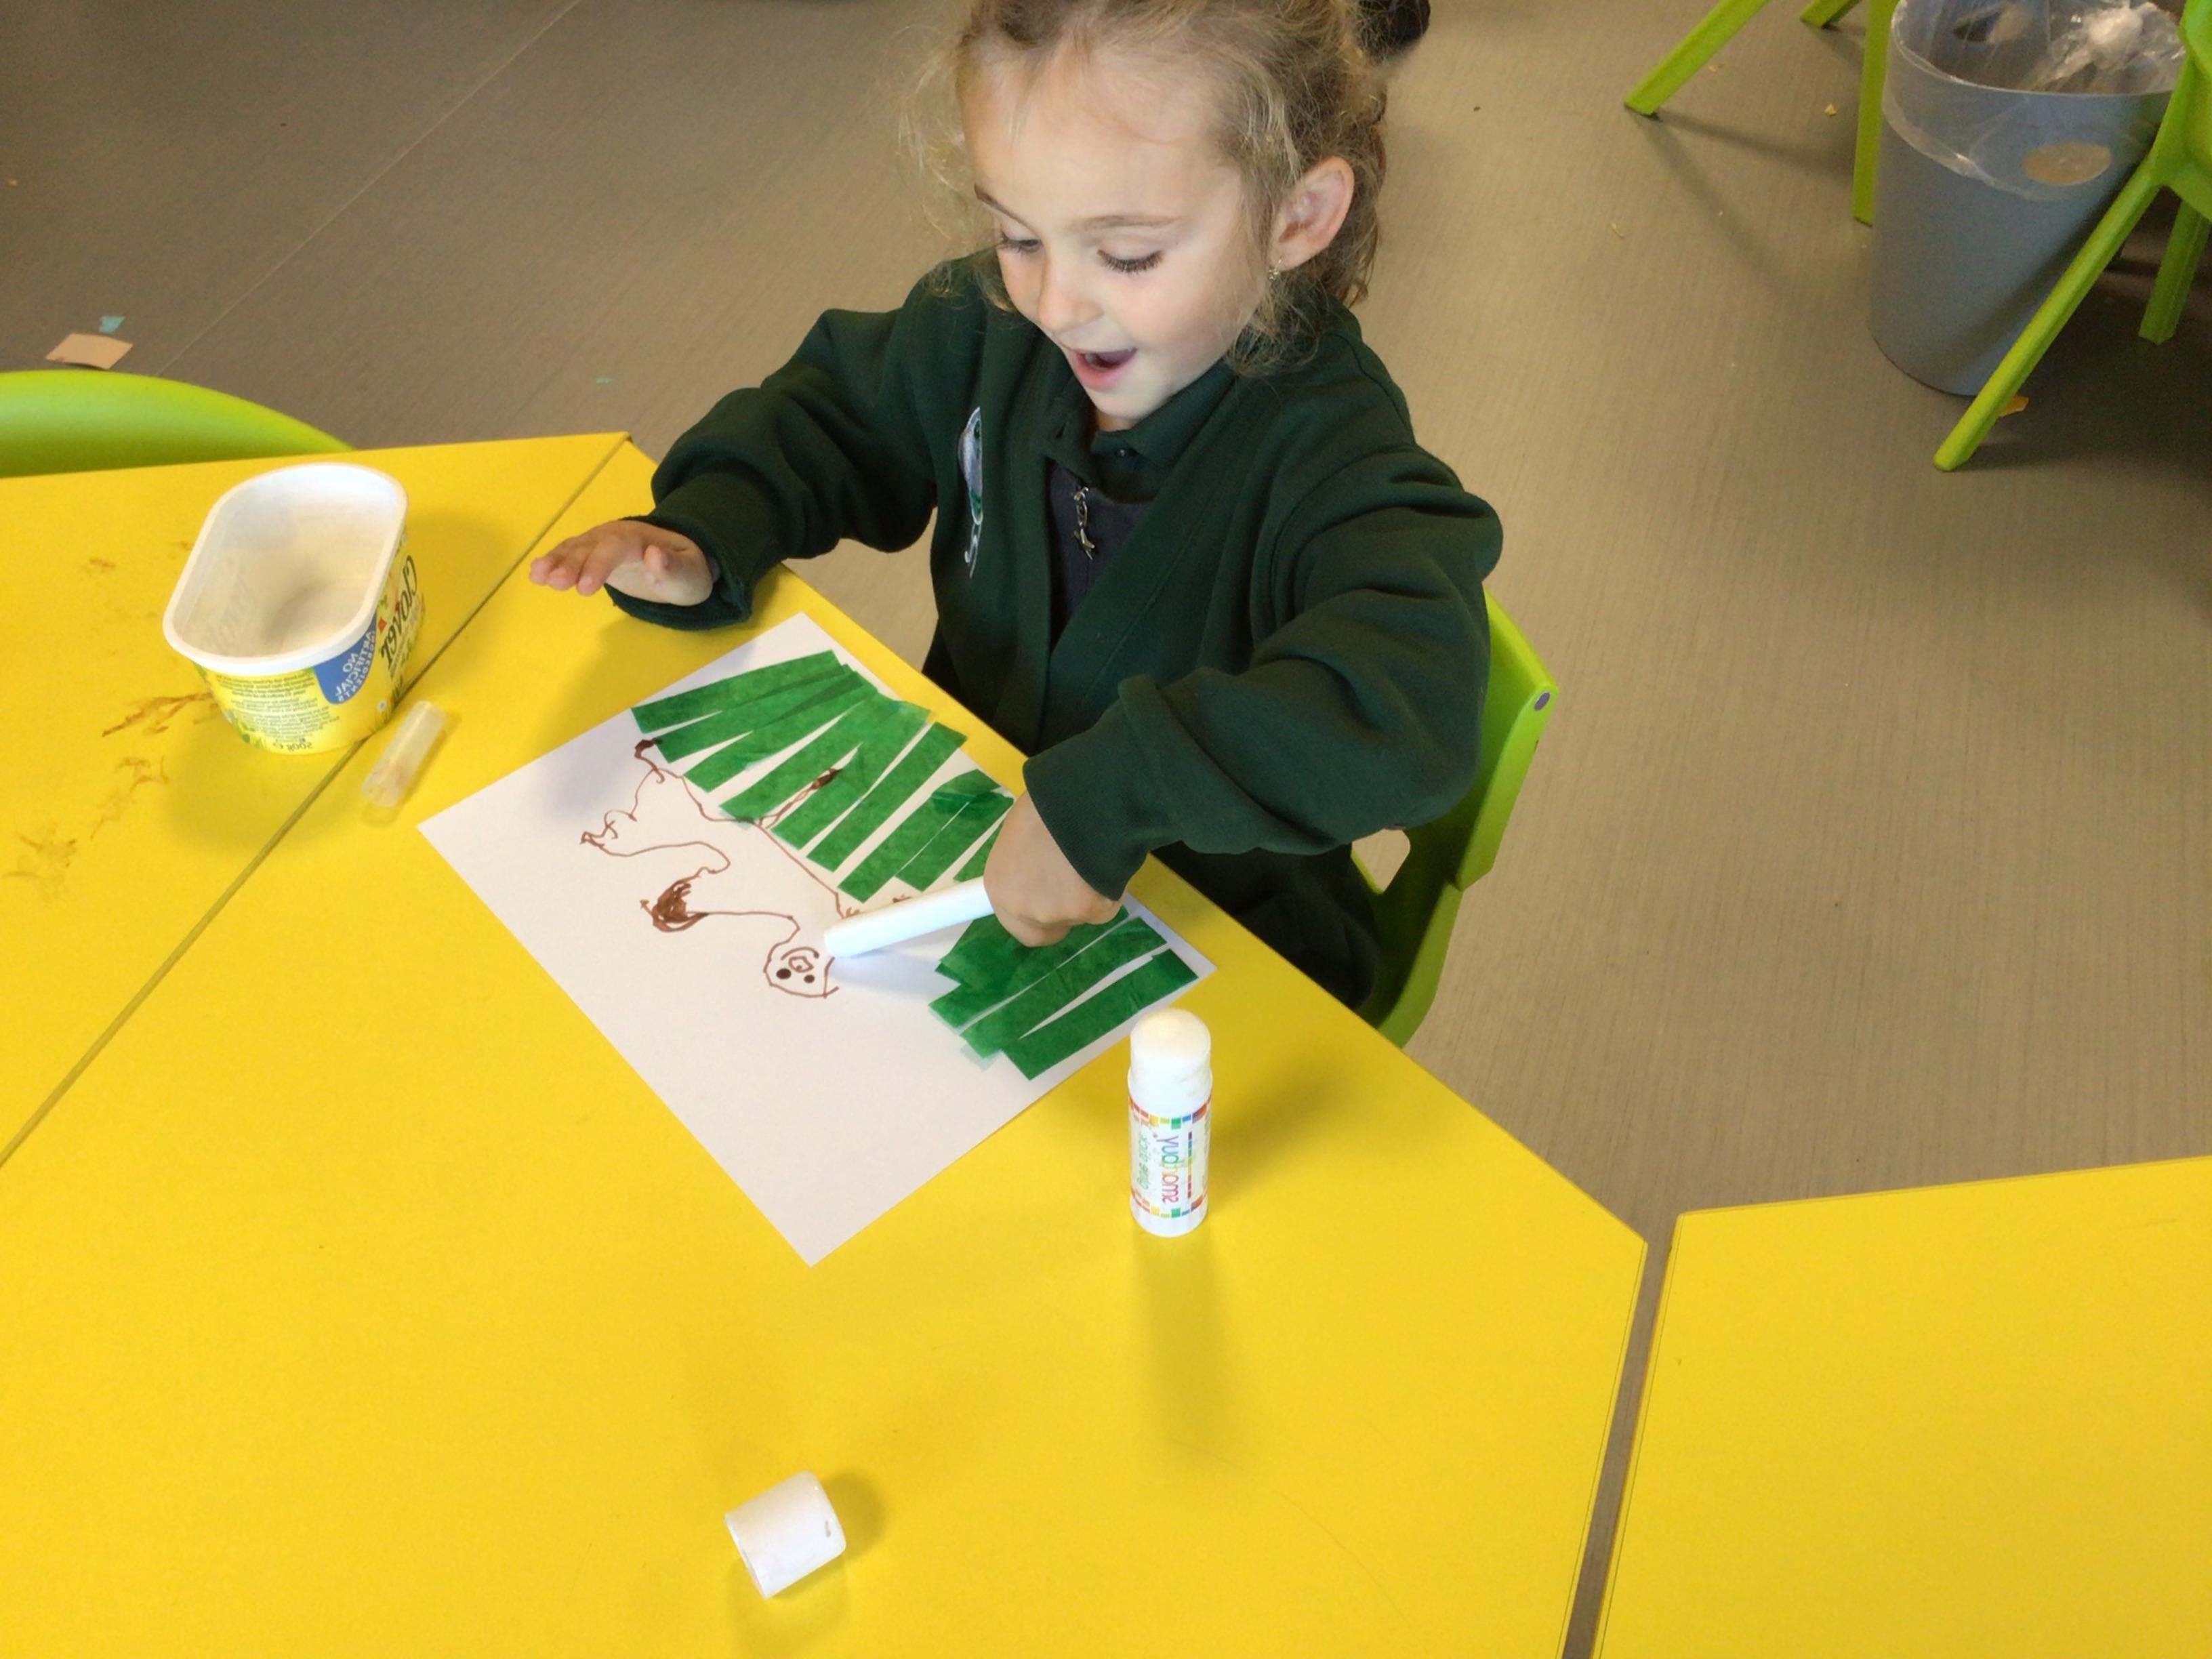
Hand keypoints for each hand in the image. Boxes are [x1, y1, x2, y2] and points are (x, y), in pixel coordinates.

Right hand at [528, 519, 713, 604]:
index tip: (586, 587)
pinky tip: (536, 574)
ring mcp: (600, 544)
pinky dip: (553, 563)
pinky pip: (569, 555)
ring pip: (575, 549)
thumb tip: (654, 555)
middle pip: (590, 547)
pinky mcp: (591, 556)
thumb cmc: (686, 572)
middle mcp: (615, 535)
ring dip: (556, 562)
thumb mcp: (690, 575)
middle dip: (571, 564)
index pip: (615, 547)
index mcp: (640, 538)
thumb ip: (674, 567)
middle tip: (555, 583)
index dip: (599, 565)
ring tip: (537, 577)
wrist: (680, 564)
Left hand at [985, 793, 1120, 945]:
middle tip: (1078, 892)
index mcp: (1000, 887)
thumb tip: (1040, 864)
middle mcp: (1023, 908)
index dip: (1034, 914)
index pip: (1015, 923)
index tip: (1049, 901)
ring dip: (1089, 894)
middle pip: (1046, 932)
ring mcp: (1057, 913)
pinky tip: (1107, 860)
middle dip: (1062, 918)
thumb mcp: (1022, 832)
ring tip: (1093, 856)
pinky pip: (1106, 906)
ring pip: (1080, 915)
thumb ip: (1026, 861)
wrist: (1081, 801)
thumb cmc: (1047, 806)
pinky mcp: (1090, 911)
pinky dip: (1111, 888)